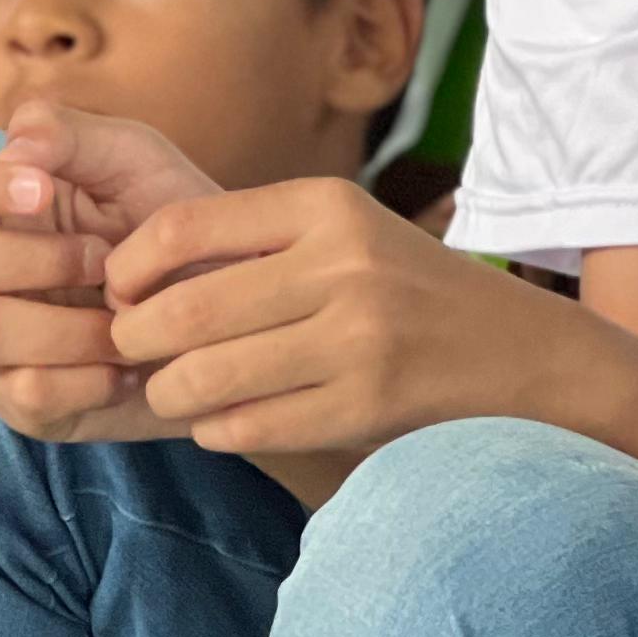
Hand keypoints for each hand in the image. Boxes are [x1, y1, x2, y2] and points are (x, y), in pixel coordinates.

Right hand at [0, 103, 225, 441]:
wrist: (235, 310)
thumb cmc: (174, 225)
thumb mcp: (136, 160)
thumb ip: (71, 135)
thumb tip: (13, 147)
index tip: (43, 189)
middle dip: (32, 256)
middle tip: (104, 258)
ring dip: (67, 321)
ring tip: (126, 316)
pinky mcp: (25, 405)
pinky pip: (29, 391)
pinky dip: (92, 376)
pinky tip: (130, 364)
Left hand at [99, 178, 557, 460]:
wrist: (519, 353)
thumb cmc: (405, 291)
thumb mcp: (343, 233)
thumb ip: (252, 242)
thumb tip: (126, 275)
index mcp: (328, 206)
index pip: (183, 227)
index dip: (128, 267)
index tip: (118, 293)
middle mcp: (344, 265)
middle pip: (184, 310)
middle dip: (135, 341)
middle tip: (130, 353)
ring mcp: (359, 339)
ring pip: (207, 377)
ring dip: (169, 395)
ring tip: (172, 393)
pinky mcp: (367, 406)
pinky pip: (248, 427)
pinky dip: (215, 430)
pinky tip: (221, 422)